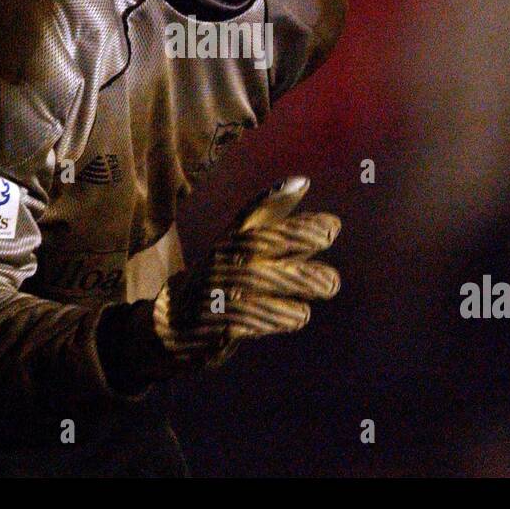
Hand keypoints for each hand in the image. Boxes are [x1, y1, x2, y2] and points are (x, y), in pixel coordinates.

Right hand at [151, 176, 341, 369]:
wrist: (179, 326)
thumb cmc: (225, 281)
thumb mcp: (243, 247)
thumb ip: (275, 223)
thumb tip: (303, 182)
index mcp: (230, 240)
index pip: (249, 213)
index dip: (271, 197)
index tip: (302, 183)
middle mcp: (221, 259)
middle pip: (258, 241)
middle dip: (294, 234)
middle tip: (330, 233)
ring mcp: (216, 289)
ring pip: (258, 279)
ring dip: (297, 280)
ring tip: (330, 284)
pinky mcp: (216, 322)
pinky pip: (250, 318)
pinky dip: (278, 317)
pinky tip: (300, 314)